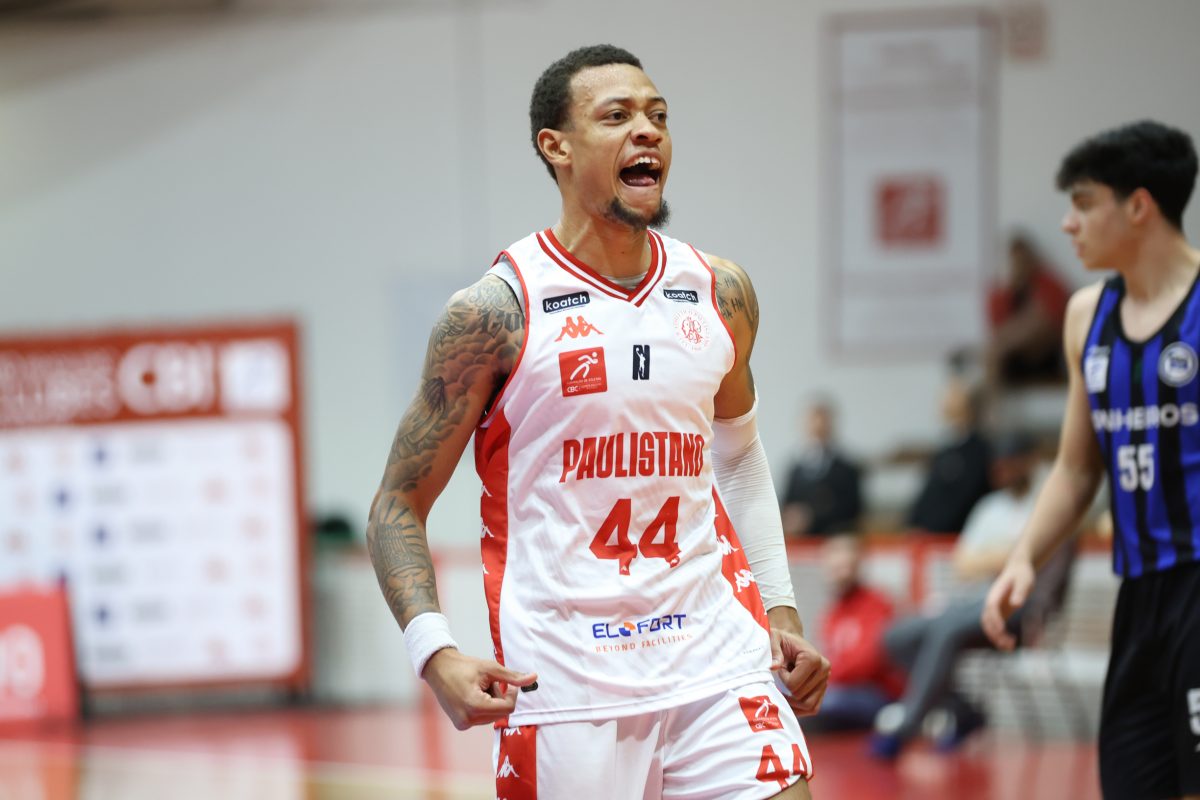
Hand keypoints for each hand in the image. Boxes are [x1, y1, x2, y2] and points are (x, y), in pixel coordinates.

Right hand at [422, 648, 537, 729]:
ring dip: (492, 702)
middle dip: (500, 697)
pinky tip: (473, 694)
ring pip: (492, 716)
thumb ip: (512, 676)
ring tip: (479, 687)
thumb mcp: (490, 668)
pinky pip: (482, 718)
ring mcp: (463, 724)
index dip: (512, 694)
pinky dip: (483, 706)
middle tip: (489, 682)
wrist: (437, 668)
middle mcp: (467, 720)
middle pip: (500, 714)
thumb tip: (534, 678)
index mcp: (474, 706)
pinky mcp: (461, 724)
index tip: (508, 682)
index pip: (507, 709)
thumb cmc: (463, 666)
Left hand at [767, 607, 829, 716]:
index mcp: (813, 658)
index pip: (793, 684)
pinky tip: (788, 702)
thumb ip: (773, 650)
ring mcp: (825, 681)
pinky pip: (813, 708)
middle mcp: (824, 670)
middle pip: (800, 697)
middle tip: (782, 678)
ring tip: (783, 692)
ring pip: (809, 706)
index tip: (781, 667)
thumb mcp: (773, 638)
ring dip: (793, 704)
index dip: (782, 678)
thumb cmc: (781, 640)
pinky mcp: (823, 690)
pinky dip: (799, 709)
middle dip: (786, 690)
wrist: (792, 643)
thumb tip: (773, 667)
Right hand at [981, 558, 1036, 650]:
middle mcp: (992, 602)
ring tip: (1010, 647)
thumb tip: (1016, 604)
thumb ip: (1020, 592)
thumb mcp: (1024, 581)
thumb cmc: (1022, 574)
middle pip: (987, 620)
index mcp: (995, 593)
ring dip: (996, 638)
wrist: (1018, 569)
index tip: (1003, 629)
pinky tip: (1011, 643)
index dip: (995, 619)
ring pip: (989, 626)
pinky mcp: (1001, 613)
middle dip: (995, 633)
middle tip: (1008, 643)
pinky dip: (1001, 636)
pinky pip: (997, 627)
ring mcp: (995, 608)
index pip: (991, 607)